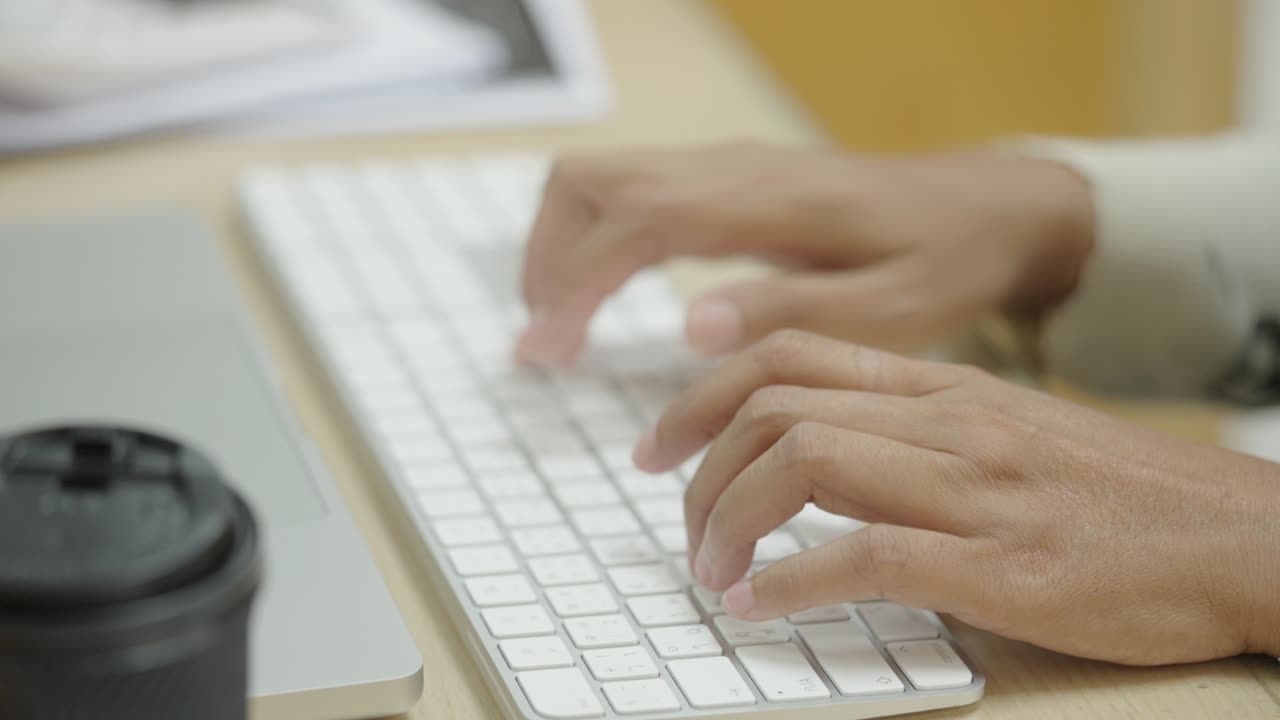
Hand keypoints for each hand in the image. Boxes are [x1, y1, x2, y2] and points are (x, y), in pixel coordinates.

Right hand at [516, 142, 1092, 365]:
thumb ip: (791, 313)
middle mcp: (733, 169)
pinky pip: (628, 188)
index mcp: (768, 202)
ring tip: (560, 325)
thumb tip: (689, 325)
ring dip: (560, 246)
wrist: (990, 206)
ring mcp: (727, 165)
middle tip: (546, 344)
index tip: (545, 348)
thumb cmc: (948, 261)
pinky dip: (591, 236)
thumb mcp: (893, 309)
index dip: (575, 282)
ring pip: (599, 178)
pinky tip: (599, 292)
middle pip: (590, 183)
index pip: (634, 222)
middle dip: (546, 260)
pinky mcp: (729, 177)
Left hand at [634, 330, 1279, 664]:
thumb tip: (810, 463)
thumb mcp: (1005, 434)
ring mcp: (973, 489)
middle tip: (675, 519)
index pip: (790, 354)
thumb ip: (911, 434)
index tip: (661, 444)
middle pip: (775, 404)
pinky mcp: (1000, 567)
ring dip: (729, 519)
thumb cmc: (1115, 494)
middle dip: (698, 462)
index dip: (701, 392)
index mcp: (943, 387)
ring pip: (805, 463)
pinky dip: (793, 580)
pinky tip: (763, 605)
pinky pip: (868, 556)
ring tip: (709, 570)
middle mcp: (946, 422)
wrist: (1237, 535)